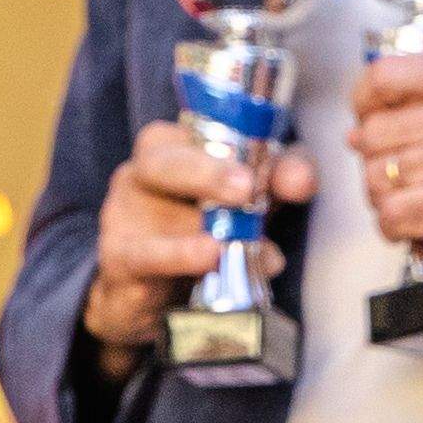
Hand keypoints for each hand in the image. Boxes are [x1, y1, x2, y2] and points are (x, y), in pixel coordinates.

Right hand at [83, 116, 316, 350]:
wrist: (149, 291)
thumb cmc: (205, 228)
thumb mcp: (250, 197)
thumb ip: (281, 178)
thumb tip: (302, 180)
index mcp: (176, 145)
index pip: (210, 130)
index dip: (252, 145)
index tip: (292, 176)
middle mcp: (144, 172)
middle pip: (167, 159)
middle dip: (209, 172)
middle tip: (246, 189)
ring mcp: (124, 214)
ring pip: (159, 213)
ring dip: (203, 230)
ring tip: (228, 243)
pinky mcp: (120, 258)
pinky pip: (146, 255)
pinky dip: (179, 257)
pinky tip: (209, 261)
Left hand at [353, 52, 422, 271]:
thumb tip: (363, 126)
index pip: (385, 77)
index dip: (362, 101)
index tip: (366, 116)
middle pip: (374, 135)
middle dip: (376, 160)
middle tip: (395, 171)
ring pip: (377, 179)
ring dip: (385, 197)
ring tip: (410, 199)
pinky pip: (392, 216)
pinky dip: (395, 226)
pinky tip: (416, 222)